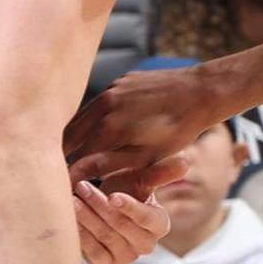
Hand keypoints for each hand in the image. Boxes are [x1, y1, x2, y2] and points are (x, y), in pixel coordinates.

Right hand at [65, 66, 220, 195]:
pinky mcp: (119, 81)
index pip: (77, 155)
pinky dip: (95, 116)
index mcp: (110, 129)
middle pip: (71, 134)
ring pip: (82, 116)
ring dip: (76, 134)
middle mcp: (104, 106)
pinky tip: (100, 126)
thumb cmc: (180, 130)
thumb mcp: (149, 155)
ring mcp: (111, 89)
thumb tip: (78, 171)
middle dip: (64, 152)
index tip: (66, 182)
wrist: (201, 92)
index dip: (70, 171)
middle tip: (61, 168)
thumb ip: (112, 163)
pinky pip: (99, 101)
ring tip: (73, 151)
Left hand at [72, 174, 176, 263]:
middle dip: (101, 206)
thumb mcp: (140, 178)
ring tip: (72, 199)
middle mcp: (147, 244)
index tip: (113, 196)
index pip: (149, 219)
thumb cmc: (122, 190)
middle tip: (82, 187)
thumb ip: (161, 172)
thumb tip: (185, 162)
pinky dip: (81, 233)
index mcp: (159, 224)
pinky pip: (94, 252)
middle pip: (124, 227)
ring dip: (87, 217)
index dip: (131, 208)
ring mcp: (128, 257)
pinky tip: (70, 217)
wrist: (98, 208)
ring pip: (107, 237)